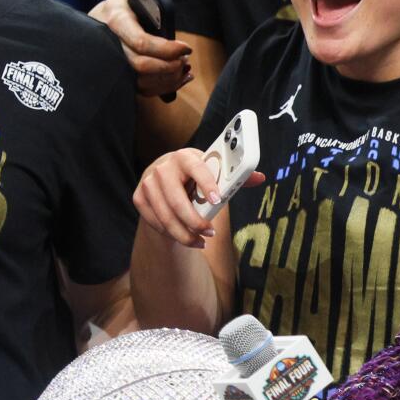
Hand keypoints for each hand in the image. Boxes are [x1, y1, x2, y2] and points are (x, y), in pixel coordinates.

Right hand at [90, 0, 192, 97]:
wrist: (86, 28)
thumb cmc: (116, 8)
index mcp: (115, 21)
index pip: (141, 42)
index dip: (166, 49)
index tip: (185, 47)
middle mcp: (110, 46)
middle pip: (141, 66)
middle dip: (169, 66)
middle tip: (184, 60)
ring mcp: (112, 65)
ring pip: (142, 82)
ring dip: (168, 79)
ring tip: (183, 68)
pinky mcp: (117, 77)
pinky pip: (140, 90)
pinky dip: (163, 88)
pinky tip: (178, 78)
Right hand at [132, 148, 264, 248]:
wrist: (164, 177)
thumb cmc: (194, 175)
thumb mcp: (211, 172)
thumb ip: (234, 177)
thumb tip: (260, 177)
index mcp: (185, 157)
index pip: (196, 168)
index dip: (207, 184)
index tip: (218, 201)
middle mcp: (163, 168)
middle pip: (176, 200)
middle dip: (194, 221)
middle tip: (210, 233)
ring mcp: (148, 183)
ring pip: (165, 216)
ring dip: (184, 233)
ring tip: (200, 242)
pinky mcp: (139, 197)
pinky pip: (155, 222)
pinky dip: (171, 233)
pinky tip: (184, 237)